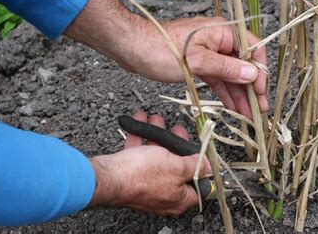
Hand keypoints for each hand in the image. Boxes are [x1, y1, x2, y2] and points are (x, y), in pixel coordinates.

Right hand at [87, 111, 211, 214]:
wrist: (108, 175)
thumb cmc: (141, 175)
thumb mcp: (178, 167)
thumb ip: (196, 165)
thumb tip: (209, 167)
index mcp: (179, 198)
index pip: (198, 186)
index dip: (202, 168)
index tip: (202, 153)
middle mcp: (163, 195)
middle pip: (177, 168)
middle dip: (176, 144)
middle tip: (178, 130)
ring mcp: (146, 185)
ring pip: (157, 158)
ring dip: (157, 137)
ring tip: (157, 120)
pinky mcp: (131, 175)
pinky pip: (139, 155)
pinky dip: (141, 138)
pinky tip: (141, 122)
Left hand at [129, 17, 268, 117]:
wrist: (132, 48)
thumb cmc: (160, 49)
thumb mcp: (198, 61)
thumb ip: (226, 68)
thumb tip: (251, 74)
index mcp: (222, 31)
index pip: (253, 51)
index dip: (260, 74)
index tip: (260, 93)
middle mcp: (218, 40)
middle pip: (243, 65)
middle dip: (251, 89)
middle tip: (257, 110)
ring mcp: (208, 51)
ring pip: (230, 74)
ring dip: (238, 94)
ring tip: (247, 114)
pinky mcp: (198, 62)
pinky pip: (217, 78)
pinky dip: (224, 92)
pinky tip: (231, 106)